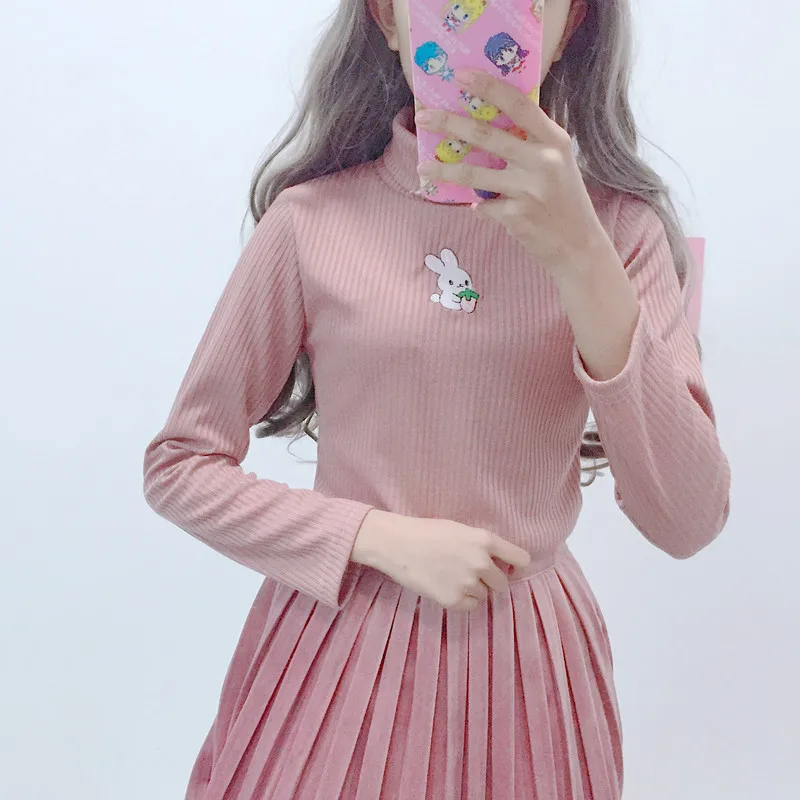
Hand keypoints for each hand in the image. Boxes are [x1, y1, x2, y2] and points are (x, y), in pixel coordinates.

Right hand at [351, 509, 531, 610]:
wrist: (396, 544)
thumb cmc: (426, 532)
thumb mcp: (460, 530)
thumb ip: (482, 545)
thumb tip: (501, 563)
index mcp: (484, 540)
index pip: (521, 559)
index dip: (516, 565)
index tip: (510, 568)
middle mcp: (481, 562)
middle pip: (502, 582)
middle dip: (490, 580)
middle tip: (470, 573)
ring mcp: (467, 583)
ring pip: (484, 595)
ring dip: (473, 590)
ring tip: (451, 577)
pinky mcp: (453, 600)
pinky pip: (470, 606)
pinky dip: (462, 600)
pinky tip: (446, 587)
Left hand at [415, 68, 611, 276]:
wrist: (578, 245)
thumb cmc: (564, 199)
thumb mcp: (558, 162)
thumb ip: (531, 142)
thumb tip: (487, 124)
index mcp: (554, 141)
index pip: (519, 105)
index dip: (488, 87)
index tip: (460, 76)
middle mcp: (542, 161)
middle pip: (486, 136)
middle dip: (449, 123)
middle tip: (424, 117)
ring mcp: (528, 190)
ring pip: (473, 174)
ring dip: (444, 170)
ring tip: (422, 167)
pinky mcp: (515, 216)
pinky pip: (483, 206)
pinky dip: (479, 206)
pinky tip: (481, 207)